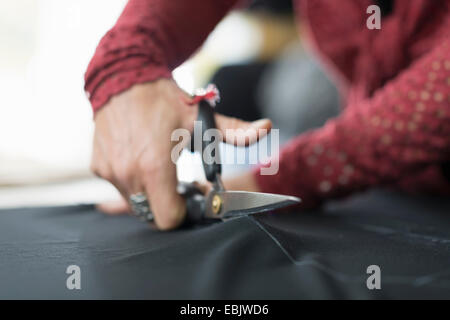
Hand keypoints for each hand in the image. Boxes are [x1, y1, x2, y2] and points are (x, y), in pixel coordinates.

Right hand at [91, 79, 270, 229]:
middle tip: (176, 180)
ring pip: (136, 202)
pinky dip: (133, 181)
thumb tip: (266, 128)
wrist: (123, 78)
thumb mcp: (202, 117)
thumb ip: (235, 131)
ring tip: (159, 166)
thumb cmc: (163, 98)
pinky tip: (141, 157)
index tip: (188, 192)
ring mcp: (110, 171)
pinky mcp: (98, 166)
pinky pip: (121, 186)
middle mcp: (128, 173)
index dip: (183, 210)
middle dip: (168, 203)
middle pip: (152, 215)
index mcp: (155, 166)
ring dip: (150, 192)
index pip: (168, 219)